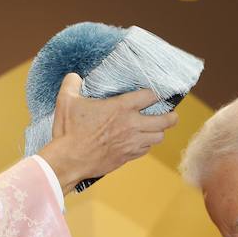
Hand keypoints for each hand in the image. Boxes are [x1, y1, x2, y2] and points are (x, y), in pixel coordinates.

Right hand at [38, 73, 177, 192]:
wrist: (69, 160)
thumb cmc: (68, 130)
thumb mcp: (66, 101)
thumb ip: (72, 83)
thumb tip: (74, 76)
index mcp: (121, 108)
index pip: (151, 96)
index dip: (156, 93)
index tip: (157, 93)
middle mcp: (132, 125)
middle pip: (165, 120)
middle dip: (171, 116)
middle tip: (172, 114)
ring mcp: (131, 143)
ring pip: (158, 137)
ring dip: (159, 132)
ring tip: (156, 128)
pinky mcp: (127, 157)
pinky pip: (146, 150)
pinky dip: (146, 145)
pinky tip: (141, 141)